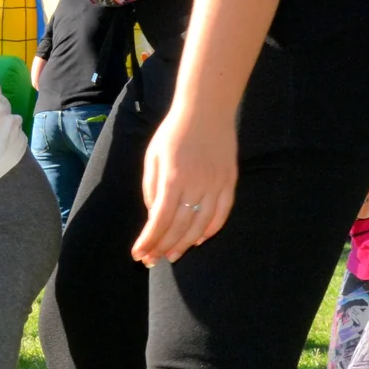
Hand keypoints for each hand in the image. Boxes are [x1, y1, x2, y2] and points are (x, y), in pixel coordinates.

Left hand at [134, 105, 237, 265]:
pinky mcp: (230, 181)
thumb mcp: (153, 156)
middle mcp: (195, 183)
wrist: (206, 109)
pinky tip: (199, 239)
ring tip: (173, 254)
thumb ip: (151, 188)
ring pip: (201, 225)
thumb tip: (154, 217)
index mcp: (172, 177)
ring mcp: (216, 183)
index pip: (159, 219)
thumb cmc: (174, 132)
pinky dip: (211, 230)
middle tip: (153, 260)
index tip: (139, 254)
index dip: (149, 240)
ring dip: (186, 244)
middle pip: (179, 226)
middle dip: (163, 247)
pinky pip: (222, 213)